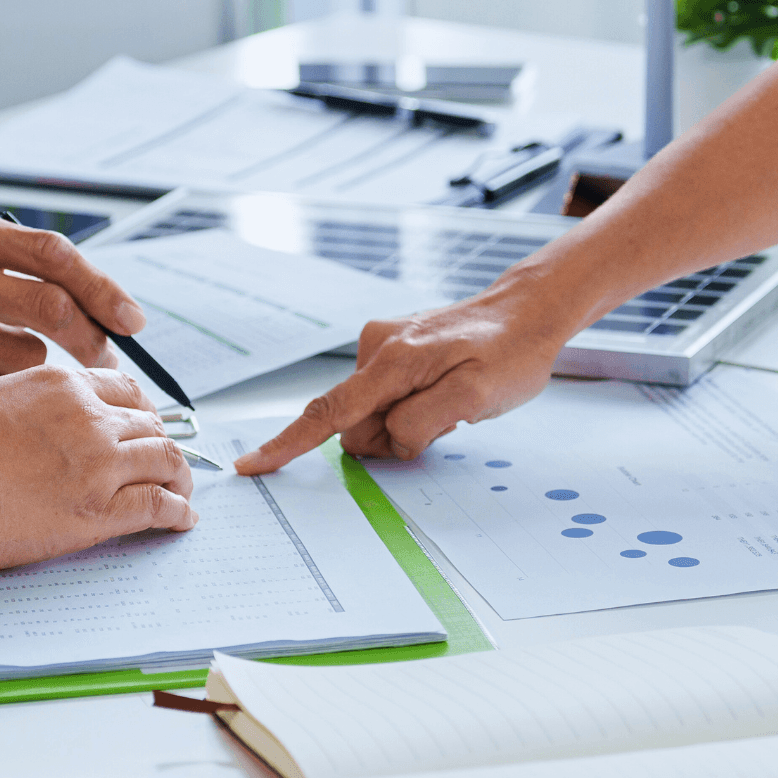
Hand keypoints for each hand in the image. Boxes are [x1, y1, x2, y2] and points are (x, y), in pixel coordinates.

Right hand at [0, 208, 147, 415]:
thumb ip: (22, 263)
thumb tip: (109, 302)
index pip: (51, 253)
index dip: (101, 289)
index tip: (131, 320)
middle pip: (50, 306)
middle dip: (90, 338)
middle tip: (106, 359)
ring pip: (28, 358)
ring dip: (32, 369)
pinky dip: (1, 397)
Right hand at [0, 365, 196, 584]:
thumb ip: (31, 404)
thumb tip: (46, 422)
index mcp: (59, 385)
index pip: (122, 387)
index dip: (141, 408)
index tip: (145, 424)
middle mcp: (87, 417)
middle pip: (149, 422)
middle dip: (162, 442)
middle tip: (166, 461)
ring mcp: (98, 463)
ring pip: (164, 459)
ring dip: (180, 475)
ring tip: (182, 490)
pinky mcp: (100, 511)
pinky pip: (159, 505)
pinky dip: (179, 512)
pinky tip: (183, 519)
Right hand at [234, 287, 569, 474]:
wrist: (525, 312)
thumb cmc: (509, 352)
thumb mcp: (478, 397)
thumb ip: (423, 421)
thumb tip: (386, 437)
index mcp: (392, 361)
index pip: (329, 412)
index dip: (289, 444)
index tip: (253, 465)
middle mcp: (375, 348)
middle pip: (354, 425)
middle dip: (391, 438)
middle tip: (443, 423)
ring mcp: (379, 347)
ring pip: (368, 418)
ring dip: (404, 424)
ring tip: (446, 404)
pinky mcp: (388, 353)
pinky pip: (381, 401)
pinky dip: (407, 409)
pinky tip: (439, 393)